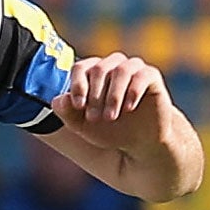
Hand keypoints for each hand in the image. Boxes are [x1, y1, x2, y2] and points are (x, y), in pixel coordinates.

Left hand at [51, 54, 170, 148]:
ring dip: (113, 95)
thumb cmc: (110, 131)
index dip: (77, 85)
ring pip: (121, 69)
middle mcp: (113, 66)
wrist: (140, 143)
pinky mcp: (151, 77)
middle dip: (95, 95)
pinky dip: (132, 92)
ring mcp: (133, 69)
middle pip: (100, 68)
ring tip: (110, 117)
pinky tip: (128, 109)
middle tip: (94, 118)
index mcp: (94, 73)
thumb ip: (67, 113)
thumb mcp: (84, 126)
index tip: (77, 106)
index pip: (81, 68)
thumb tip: (58, 100)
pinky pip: (142, 75)